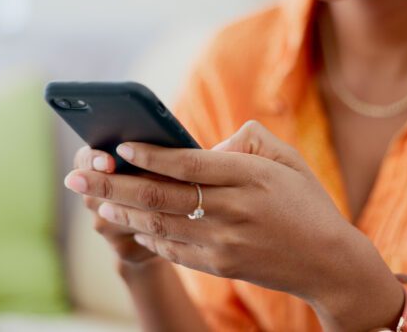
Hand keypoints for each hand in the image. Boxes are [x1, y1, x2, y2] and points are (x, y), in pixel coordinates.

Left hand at [65, 121, 404, 329]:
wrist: (329, 262)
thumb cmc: (307, 202)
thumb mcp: (287, 159)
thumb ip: (246, 141)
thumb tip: (202, 146)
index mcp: (248, 177)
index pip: (186, 164)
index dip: (148, 155)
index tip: (118, 144)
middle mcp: (231, 210)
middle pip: (159, 195)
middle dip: (111, 184)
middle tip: (78, 174)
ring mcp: (223, 242)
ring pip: (157, 223)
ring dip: (120, 210)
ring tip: (92, 198)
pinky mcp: (220, 265)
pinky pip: (172, 249)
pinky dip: (146, 234)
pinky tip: (129, 222)